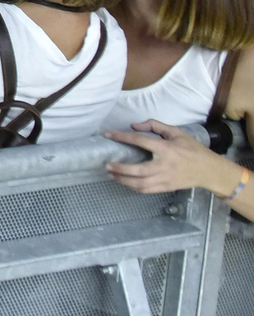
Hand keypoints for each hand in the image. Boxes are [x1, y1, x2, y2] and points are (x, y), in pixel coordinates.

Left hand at [105, 120, 242, 195]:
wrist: (209, 170)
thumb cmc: (192, 149)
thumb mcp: (176, 132)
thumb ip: (155, 125)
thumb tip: (134, 125)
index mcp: (166, 149)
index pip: (139, 141)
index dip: (122, 137)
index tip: (107, 134)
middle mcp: (164, 165)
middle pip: (137, 169)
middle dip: (120, 168)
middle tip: (106, 164)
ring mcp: (165, 179)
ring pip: (140, 184)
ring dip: (123, 180)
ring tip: (111, 174)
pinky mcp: (166, 188)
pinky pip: (146, 190)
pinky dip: (133, 188)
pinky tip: (125, 183)